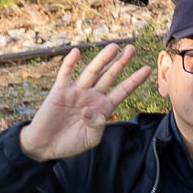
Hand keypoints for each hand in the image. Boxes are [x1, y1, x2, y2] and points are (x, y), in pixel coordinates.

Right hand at [18, 44, 151, 162]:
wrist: (45, 146)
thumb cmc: (70, 144)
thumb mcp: (89, 140)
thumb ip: (96, 127)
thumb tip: (93, 112)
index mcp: (102, 107)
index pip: (122, 91)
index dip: (134, 81)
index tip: (148, 69)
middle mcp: (91, 96)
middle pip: (109, 76)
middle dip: (120, 63)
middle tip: (131, 49)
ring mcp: (76, 92)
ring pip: (91, 72)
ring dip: (102, 59)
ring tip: (113, 46)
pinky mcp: (59, 91)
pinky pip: (65, 75)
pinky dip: (69, 63)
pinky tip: (76, 52)